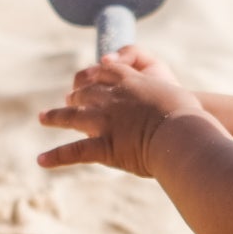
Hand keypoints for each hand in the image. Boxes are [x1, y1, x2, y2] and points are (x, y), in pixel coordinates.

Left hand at [37, 45, 202, 175]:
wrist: (182, 132)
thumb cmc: (191, 118)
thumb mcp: (182, 101)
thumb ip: (170, 102)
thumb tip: (173, 110)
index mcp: (133, 83)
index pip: (108, 72)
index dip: (97, 74)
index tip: (90, 75)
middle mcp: (114, 99)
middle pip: (87, 93)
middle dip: (75, 95)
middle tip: (68, 97)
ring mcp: (106, 121)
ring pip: (73, 116)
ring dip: (55, 116)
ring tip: (42, 117)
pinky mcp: (103, 146)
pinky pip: (74, 152)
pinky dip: (56, 157)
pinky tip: (41, 160)